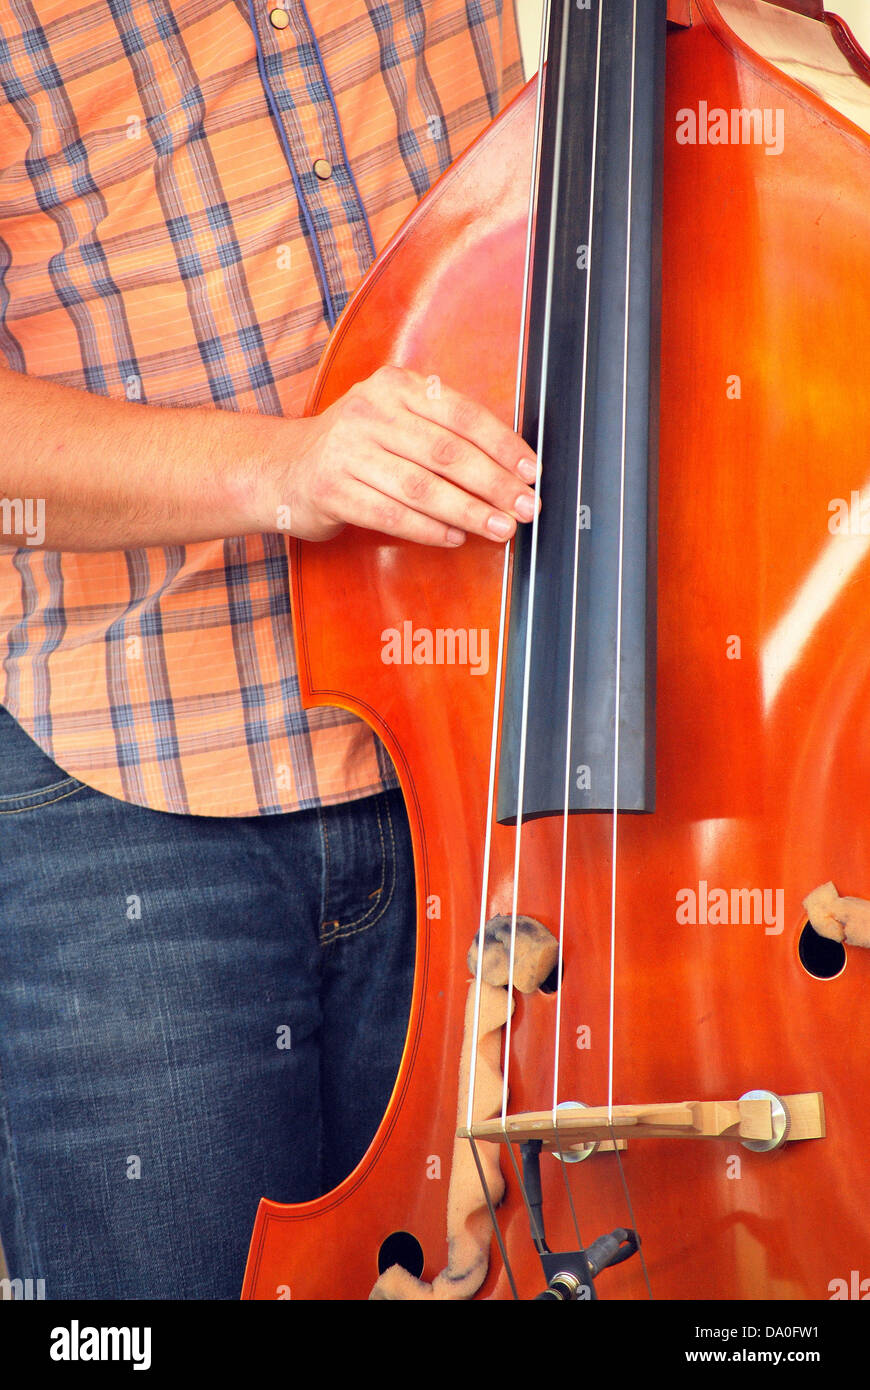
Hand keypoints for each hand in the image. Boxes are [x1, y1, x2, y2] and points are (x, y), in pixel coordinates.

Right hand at [278, 365, 538, 545]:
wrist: (285, 468)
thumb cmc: (358, 447)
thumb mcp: (396, 419)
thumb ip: (442, 431)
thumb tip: (508, 467)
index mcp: (396, 386)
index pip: (462, 415)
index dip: (502, 445)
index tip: (531, 471)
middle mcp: (370, 412)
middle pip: (447, 453)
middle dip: (494, 484)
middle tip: (526, 507)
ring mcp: (347, 450)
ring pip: (422, 487)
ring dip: (469, 511)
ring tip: (500, 528)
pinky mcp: (332, 489)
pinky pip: (391, 514)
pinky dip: (428, 528)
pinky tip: (455, 537)